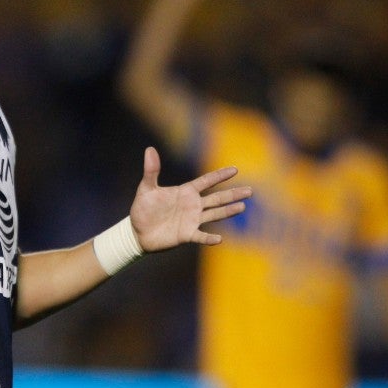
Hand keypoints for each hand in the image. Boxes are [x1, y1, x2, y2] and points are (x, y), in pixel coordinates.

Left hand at [129, 147, 250, 250]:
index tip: (235, 169)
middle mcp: (192, 205)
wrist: (137, 232)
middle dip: (232, 194)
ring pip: (214, 214)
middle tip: (250, 191)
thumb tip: (149, 149)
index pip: (206, 181)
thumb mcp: (146, 189)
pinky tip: (219, 238)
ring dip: (228, 211)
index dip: (220, 176)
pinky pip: (201, 236)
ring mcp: (192, 220)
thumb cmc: (143, 209)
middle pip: (217, 198)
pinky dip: (209, 238)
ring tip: (243, 206)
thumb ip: (151, 171)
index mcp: (185, 192)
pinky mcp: (187, 235)